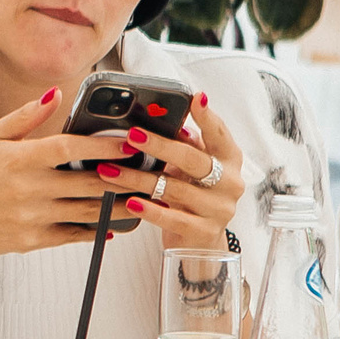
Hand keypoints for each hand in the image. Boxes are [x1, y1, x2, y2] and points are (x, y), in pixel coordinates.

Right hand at [0, 87, 141, 256]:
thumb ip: (26, 117)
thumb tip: (55, 94)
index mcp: (19, 159)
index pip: (70, 148)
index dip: (105, 145)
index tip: (131, 143)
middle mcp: (28, 189)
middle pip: (89, 182)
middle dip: (123, 177)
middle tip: (148, 171)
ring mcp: (33, 217)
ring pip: (89, 211)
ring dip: (118, 205)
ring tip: (141, 198)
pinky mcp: (34, 240)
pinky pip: (75, 235)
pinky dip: (96, 230)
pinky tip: (112, 223)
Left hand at [94, 91, 244, 251]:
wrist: (201, 240)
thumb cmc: (192, 193)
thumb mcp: (191, 166)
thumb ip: (184, 144)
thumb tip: (166, 119)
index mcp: (229, 160)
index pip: (220, 134)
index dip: (208, 116)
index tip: (194, 98)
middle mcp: (230, 183)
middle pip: (193, 160)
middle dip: (159, 145)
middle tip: (132, 136)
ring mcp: (219, 209)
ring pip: (175, 189)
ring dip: (138, 178)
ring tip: (110, 170)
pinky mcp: (203, 231)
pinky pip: (172, 218)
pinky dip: (148, 209)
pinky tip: (130, 201)